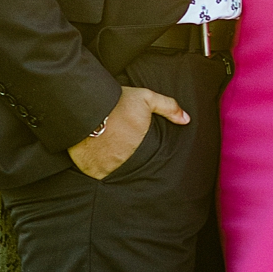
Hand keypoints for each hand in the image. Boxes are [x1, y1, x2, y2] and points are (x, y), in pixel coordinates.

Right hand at [68, 85, 189, 179]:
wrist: (86, 104)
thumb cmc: (117, 101)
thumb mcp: (146, 98)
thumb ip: (168, 108)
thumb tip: (187, 120)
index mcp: (139, 147)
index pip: (144, 159)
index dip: (137, 151)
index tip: (130, 142)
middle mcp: (124, 161)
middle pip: (127, 164)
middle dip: (122, 156)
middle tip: (116, 143)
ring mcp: (106, 167)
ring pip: (111, 170)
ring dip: (109, 163)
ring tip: (104, 148)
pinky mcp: (89, 169)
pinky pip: (94, 173)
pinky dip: (93, 166)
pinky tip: (92, 154)